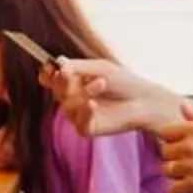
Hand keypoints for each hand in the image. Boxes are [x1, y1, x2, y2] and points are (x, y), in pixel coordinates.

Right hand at [53, 59, 182, 139]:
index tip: (51, 68)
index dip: (47, 73)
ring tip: (102, 83)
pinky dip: (85, 111)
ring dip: (83, 92)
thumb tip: (58, 64)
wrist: (144, 100)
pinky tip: (93, 104)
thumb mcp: (100, 68)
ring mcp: (78, 114)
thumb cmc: (124, 81)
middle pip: (56, 89)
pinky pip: (78, 120)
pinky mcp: (86, 128)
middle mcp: (72, 98)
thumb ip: (78, 67)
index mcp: (73, 81)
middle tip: (69, 73)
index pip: (51, 78)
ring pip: (67, 104)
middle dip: (62, 81)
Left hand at [155, 101, 192, 192]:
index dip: (174, 140)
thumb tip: (183, 105)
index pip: (166, 132)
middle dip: (176, 158)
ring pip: (168, 171)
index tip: (184, 146)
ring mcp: (190, 166)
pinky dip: (183, 192)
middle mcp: (190, 146)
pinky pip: (174, 191)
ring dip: (179, 175)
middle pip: (165, 153)